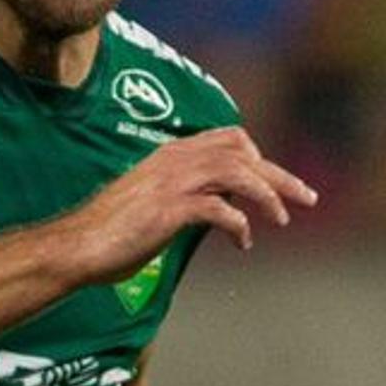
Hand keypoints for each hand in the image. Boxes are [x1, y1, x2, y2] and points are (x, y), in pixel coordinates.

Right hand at [75, 126, 316, 270]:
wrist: (76, 246)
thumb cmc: (110, 233)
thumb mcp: (151, 205)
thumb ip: (183, 199)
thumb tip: (215, 212)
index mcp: (171, 153)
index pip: (229, 139)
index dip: (259, 157)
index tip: (276, 182)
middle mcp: (175, 160)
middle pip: (243, 153)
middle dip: (280, 176)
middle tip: (308, 199)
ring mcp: (173, 182)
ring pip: (239, 173)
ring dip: (268, 196)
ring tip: (283, 220)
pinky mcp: (170, 209)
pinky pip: (220, 209)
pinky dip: (240, 226)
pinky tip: (244, 243)